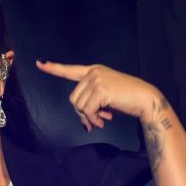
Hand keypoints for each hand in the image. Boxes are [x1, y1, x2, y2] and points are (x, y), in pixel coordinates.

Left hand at [35, 60, 163, 130]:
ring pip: (78, 105)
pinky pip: (87, 110)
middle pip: (73, 98)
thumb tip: (83, 122)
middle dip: (82, 113)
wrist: (146, 99)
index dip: (53, 68)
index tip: (39, 64)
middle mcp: (93, 72)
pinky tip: (105, 120)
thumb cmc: (126, 99)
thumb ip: (90, 102)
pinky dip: (93, 119)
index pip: (69, 70)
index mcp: (94, 71)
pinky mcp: (100, 89)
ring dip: (89, 117)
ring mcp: (96, 79)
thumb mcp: (104, 97)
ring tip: (103, 120)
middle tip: (95, 120)